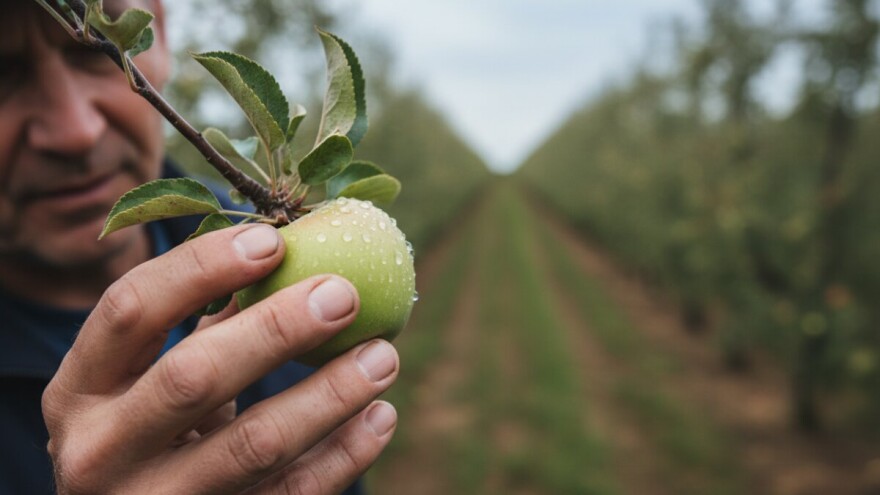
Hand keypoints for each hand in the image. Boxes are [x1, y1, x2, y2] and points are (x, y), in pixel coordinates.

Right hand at [41, 224, 398, 493]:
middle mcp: (101, 452)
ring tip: (383, 355)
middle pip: (194, 376)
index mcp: (78, 392)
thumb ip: (201, 324)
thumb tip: (284, 249)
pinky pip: (292, 494)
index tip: (272, 241)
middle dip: (278, 328)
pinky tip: (380, 416)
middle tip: (343, 294)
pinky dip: (346, 455)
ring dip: (331, 393)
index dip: (201, 267)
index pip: (131, 309)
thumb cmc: (148, 432)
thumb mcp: (147, 380)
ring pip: (257, 445)